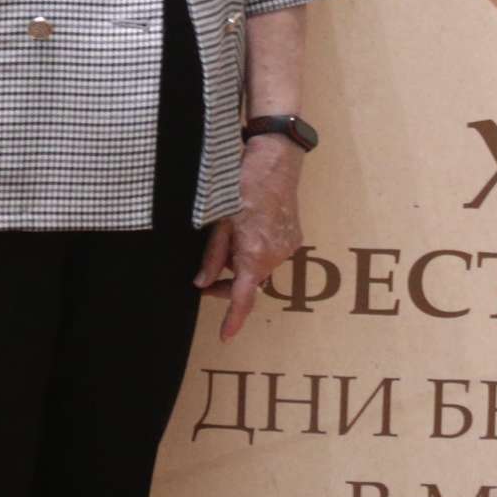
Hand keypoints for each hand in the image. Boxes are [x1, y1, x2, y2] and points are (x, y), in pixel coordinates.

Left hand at [197, 136, 305, 340]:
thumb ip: (211, 256)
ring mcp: (288, 247)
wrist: (276, 161)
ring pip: (260, 270)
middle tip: (206, 277)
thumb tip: (201, 283)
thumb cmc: (243, 186)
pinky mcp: (294, 238)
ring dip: (242, 266)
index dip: (233, 319)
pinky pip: (272, 255)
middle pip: (250, 285)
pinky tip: (247, 232)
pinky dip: (257, 253)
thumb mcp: (219, 221)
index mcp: (254, 255)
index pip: (243, 298)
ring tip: (228, 242)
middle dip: (229, 285)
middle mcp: (276, 256)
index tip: (227, 336)